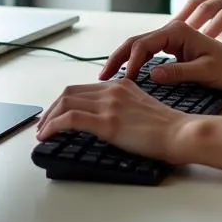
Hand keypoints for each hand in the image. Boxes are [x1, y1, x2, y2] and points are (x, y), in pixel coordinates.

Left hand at [36, 77, 189, 162]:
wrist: (179, 132)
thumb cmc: (166, 127)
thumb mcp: (141, 107)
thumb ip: (123, 106)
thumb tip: (106, 119)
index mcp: (122, 85)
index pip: (83, 88)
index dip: (63, 102)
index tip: (55, 115)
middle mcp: (113, 90)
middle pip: (70, 92)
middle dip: (51, 109)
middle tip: (43, 125)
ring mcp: (110, 105)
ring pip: (66, 103)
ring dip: (48, 118)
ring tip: (42, 133)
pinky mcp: (107, 123)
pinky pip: (70, 120)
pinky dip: (53, 126)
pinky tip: (47, 136)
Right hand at [99, 18, 221, 89]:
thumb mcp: (203, 72)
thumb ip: (177, 73)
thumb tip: (150, 75)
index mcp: (178, 32)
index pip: (143, 44)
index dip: (129, 62)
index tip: (120, 81)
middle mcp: (173, 30)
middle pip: (136, 41)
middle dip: (118, 58)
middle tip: (101, 77)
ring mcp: (173, 39)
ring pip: (140, 46)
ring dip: (124, 60)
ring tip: (108, 77)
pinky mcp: (174, 48)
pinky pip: (149, 53)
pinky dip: (135, 62)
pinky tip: (128, 75)